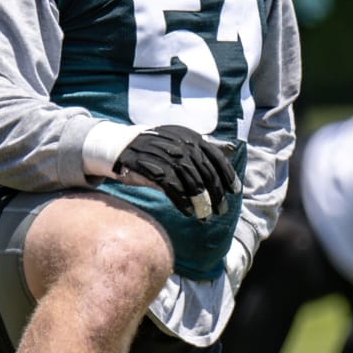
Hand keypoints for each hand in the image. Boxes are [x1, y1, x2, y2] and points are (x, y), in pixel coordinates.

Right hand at [112, 125, 238, 220]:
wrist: (118, 146)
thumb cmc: (154, 148)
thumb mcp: (180, 141)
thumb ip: (205, 146)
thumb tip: (232, 148)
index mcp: (189, 136)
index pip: (215, 155)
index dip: (227, 174)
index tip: (235, 192)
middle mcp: (179, 143)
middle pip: (205, 171)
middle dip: (216, 193)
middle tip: (222, 211)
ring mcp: (163, 154)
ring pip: (190, 180)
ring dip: (200, 201)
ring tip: (206, 216)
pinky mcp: (148, 166)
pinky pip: (171, 186)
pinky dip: (181, 201)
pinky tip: (188, 212)